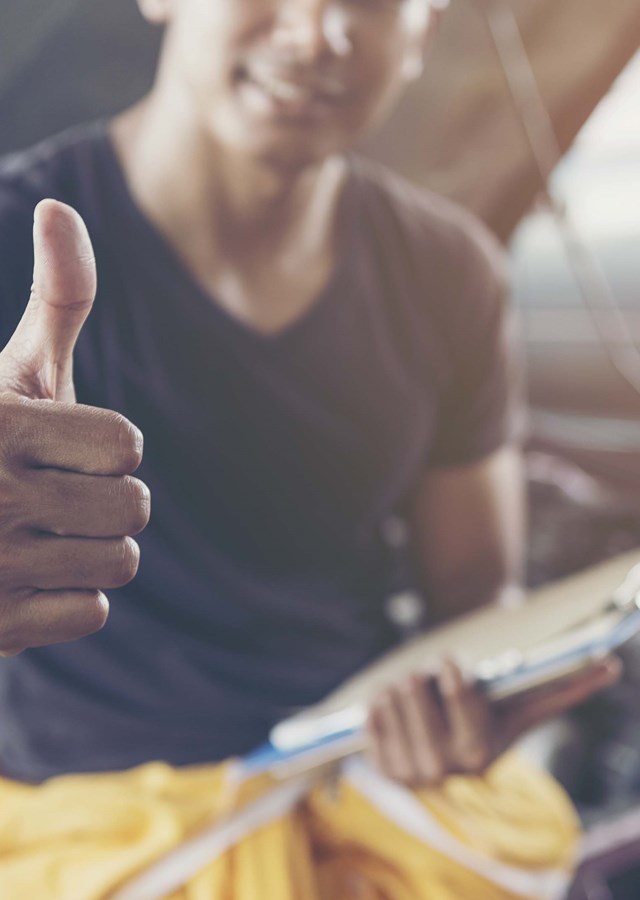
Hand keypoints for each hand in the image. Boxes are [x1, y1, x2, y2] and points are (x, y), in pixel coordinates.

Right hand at [0, 199, 149, 655]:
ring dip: (93, 546)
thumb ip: (57, 298)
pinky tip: (26, 577)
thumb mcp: (11, 370)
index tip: (64, 447)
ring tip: (41, 532)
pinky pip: (91, 612)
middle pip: (133, 508)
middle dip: (106, 498)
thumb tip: (59, 206)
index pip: (126, 447)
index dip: (106, 447)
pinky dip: (69, 596)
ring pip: (120, 563)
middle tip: (54, 493)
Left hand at [366, 656, 620, 786]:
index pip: (460, 708)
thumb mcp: (523, 706)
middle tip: (427, 668)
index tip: (450, 661)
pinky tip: (393, 703)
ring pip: (391, 701)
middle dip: (422, 677)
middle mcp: (442, 771)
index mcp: (479, 754)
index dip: (452, 680)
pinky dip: (378, 703)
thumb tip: (611, 666)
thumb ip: (563, 687)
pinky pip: (369, 717)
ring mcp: (408, 773)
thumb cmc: (494, 718)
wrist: (455, 756)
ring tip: (412, 687)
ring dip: (399, 686)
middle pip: (415, 698)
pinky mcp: (382, 767)